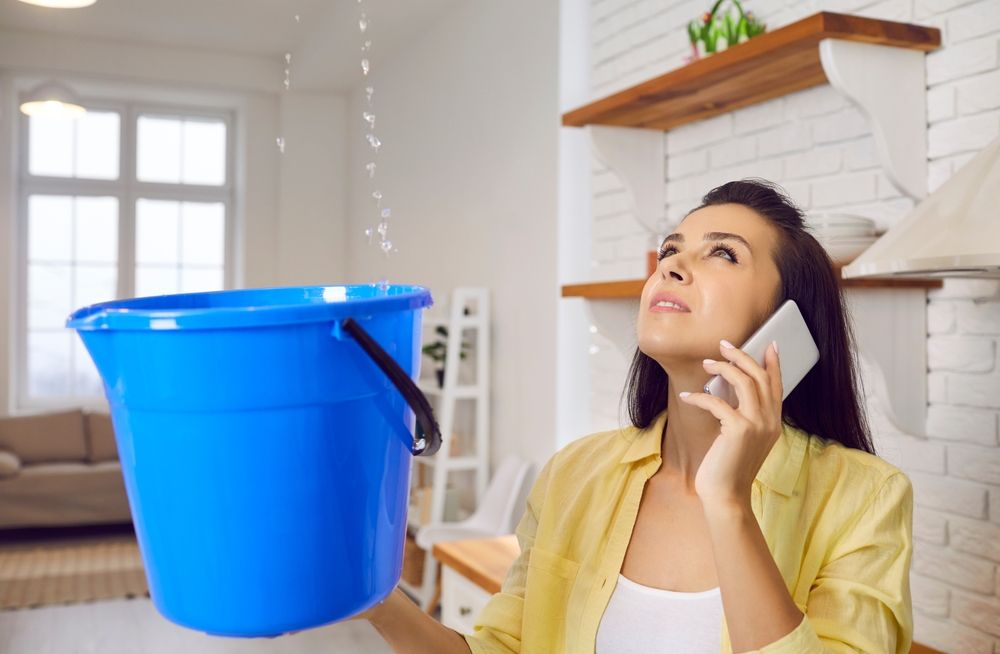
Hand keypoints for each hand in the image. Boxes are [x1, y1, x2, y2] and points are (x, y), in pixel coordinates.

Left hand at [680, 338, 782, 508]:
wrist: (727, 496)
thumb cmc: (729, 466)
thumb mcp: (743, 438)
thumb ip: (744, 415)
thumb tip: (729, 387)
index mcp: (773, 422)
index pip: (777, 385)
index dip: (773, 363)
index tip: (769, 344)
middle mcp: (770, 421)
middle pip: (760, 377)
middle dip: (742, 356)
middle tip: (724, 345)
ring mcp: (756, 425)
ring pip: (744, 382)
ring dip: (724, 368)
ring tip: (707, 363)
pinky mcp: (738, 430)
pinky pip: (718, 402)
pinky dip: (700, 396)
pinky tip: (687, 396)